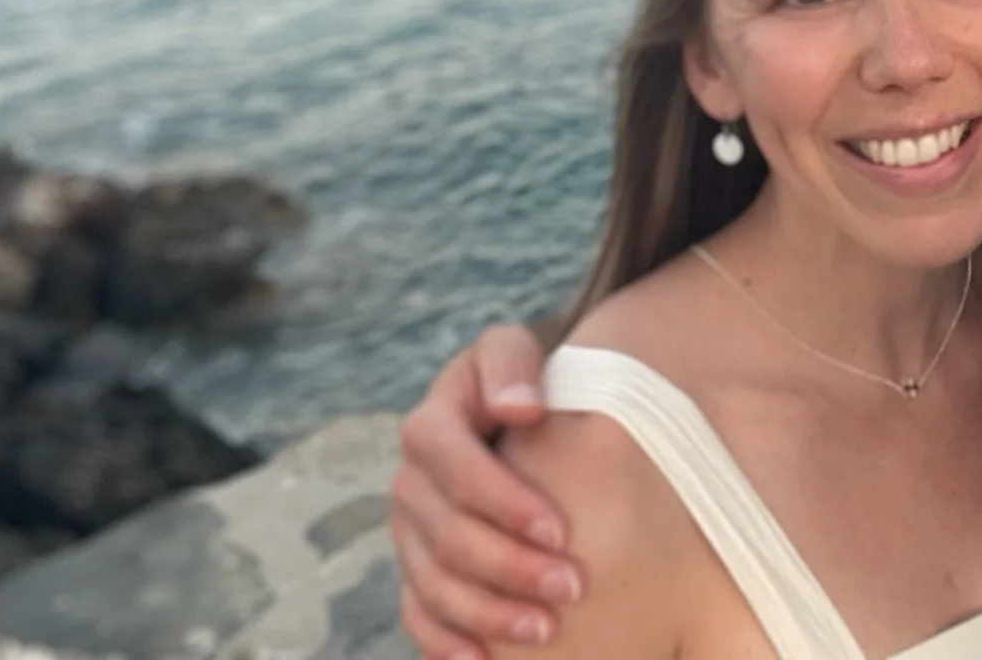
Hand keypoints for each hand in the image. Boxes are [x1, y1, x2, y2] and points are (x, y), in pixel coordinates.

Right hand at [392, 325, 583, 656]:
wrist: (515, 414)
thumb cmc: (523, 382)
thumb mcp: (516, 351)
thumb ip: (512, 364)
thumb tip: (519, 408)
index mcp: (432, 424)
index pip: (453, 465)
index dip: (502, 500)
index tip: (561, 528)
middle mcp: (411, 481)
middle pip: (447, 534)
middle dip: (510, 566)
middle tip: (571, 588)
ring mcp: (409, 532)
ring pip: (433, 583)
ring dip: (488, 612)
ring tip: (548, 630)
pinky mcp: (417, 569)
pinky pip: (418, 614)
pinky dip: (445, 642)